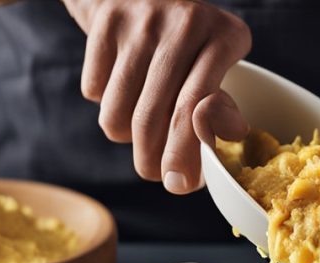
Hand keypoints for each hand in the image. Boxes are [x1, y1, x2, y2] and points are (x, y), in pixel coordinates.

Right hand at [63, 0, 251, 192]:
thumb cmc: (189, 45)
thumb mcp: (217, 67)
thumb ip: (219, 107)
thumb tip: (225, 140)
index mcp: (224, 37)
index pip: (194, 108)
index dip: (184, 153)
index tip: (179, 185)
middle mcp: (185, 23)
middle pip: (151, 117)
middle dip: (150, 160)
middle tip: (155, 171)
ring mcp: (141, 20)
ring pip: (117, 113)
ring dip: (125, 135)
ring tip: (141, 120)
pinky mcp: (106, 20)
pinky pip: (94, 91)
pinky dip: (105, 102)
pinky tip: (123, 85)